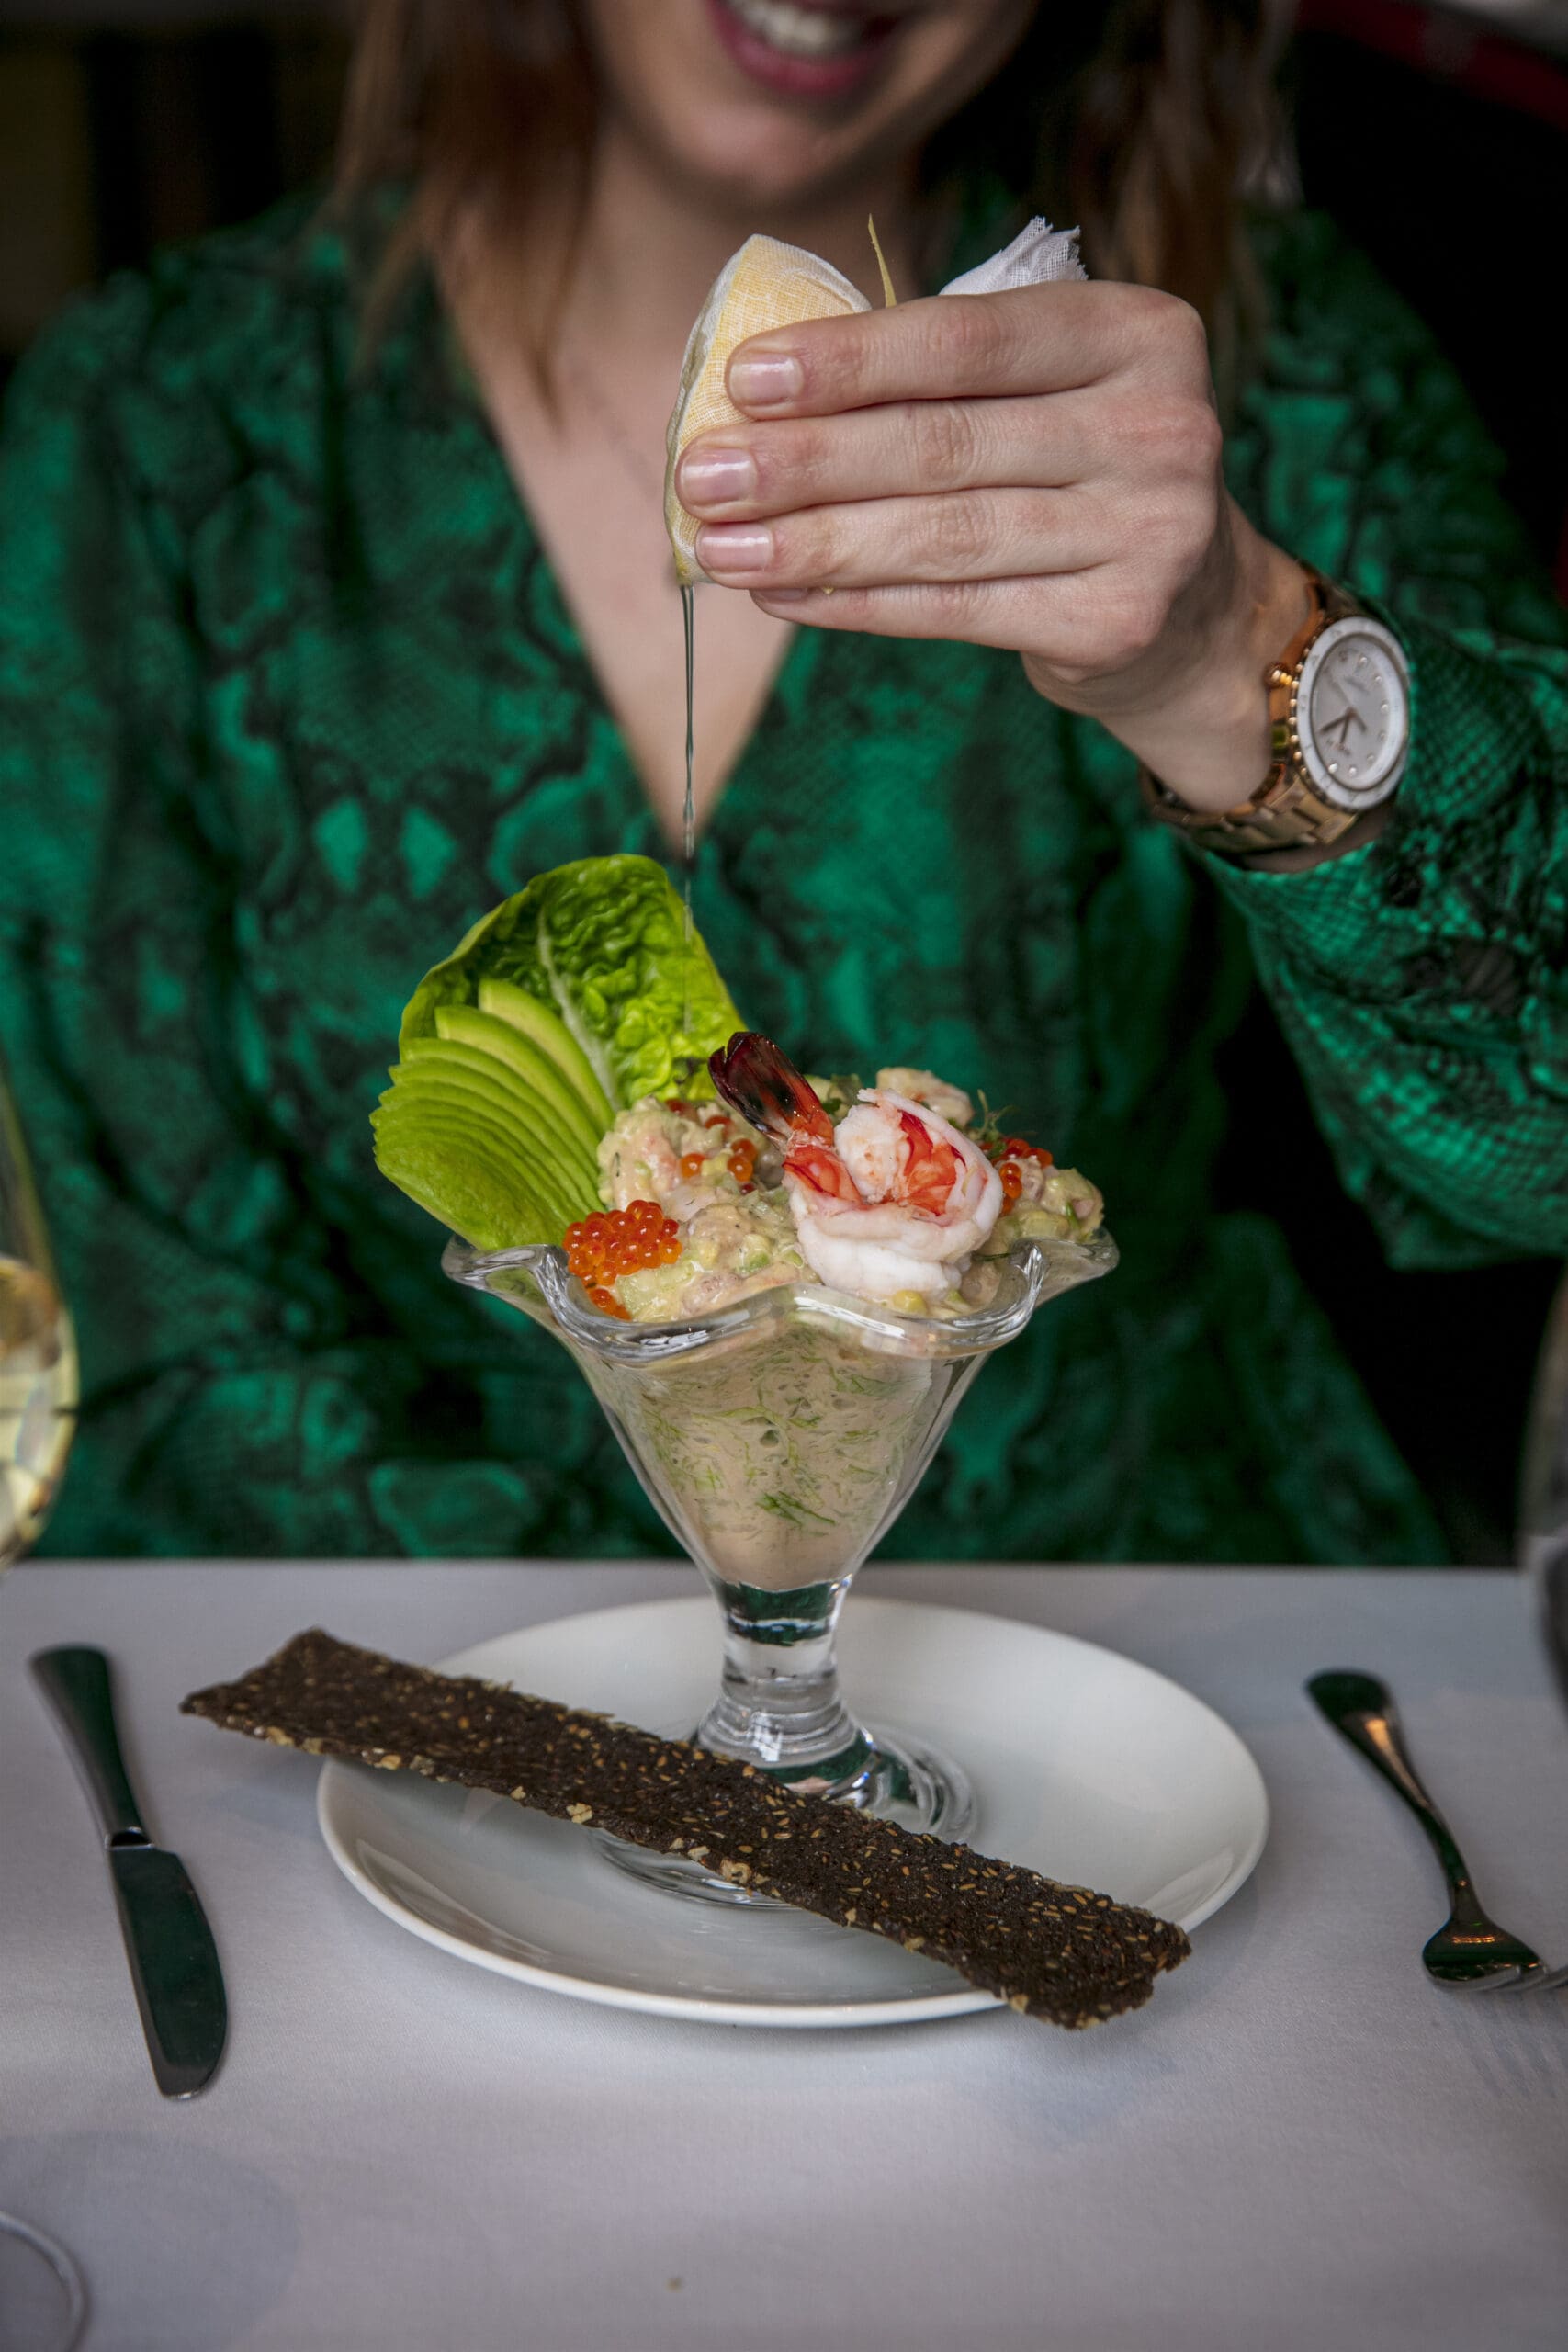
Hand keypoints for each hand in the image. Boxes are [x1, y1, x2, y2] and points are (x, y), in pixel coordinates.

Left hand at [675, 282, 1309, 811]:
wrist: (1194, 609)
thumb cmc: (1080, 474)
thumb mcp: (1042, 393)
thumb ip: (939, 379)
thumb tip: (758, 399)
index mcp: (1137, 331)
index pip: (967, 340)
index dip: (849, 361)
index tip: (743, 379)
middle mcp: (1160, 425)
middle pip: (943, 444)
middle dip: (805, 462)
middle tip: (702, 473)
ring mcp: (1150, 530)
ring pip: (941, 537)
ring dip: (813, 544)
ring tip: (718, 548)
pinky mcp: (1117, 621)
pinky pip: (956, 612)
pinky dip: (857, 604)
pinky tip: (785, 595)